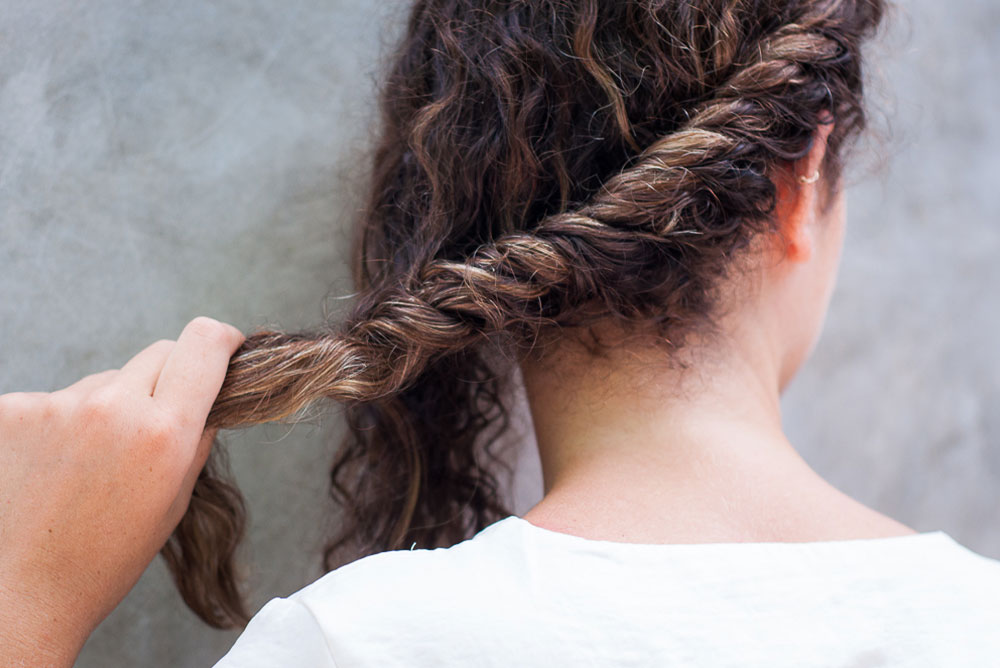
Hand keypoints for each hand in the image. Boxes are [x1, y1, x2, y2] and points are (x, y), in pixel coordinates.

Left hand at [0, 317, 244, 666]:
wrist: (20, 592)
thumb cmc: (102, 558)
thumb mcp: (174, 500)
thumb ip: (196, 438)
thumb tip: (207, 397)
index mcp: (164, 432)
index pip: (204, 343)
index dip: (222, 340)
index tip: (225, 348)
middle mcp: (112, 407)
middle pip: (159, 353)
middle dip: (167, 380)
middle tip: (155, 426)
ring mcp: (56, 404)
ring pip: (106, 380)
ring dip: (110, 406)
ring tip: (91, 464)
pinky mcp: (10, 409)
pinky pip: (57, 399)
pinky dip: (62, 423)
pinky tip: (53, 466)